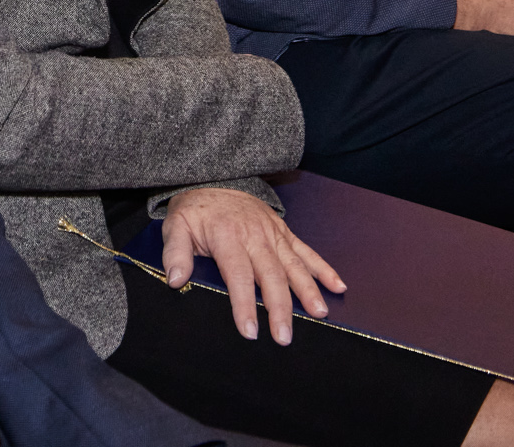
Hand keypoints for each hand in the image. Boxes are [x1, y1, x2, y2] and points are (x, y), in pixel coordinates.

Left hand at [161, 186, 346, 342]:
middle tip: (284, 336)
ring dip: (308, 290)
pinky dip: (323, 268)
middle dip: (280, 307)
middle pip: (271, 275)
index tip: (250, 331)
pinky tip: (338, 286)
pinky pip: (306, 251)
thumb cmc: (195, 209)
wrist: (214, 177)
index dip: (244, 304)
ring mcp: (272, 233)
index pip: (237, 275)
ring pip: (294, 265)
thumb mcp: (175, 225)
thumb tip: (175, 280)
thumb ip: (175, 252)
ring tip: (320, 313)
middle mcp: (255, 235)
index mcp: (227, 236)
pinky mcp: (283, 231)